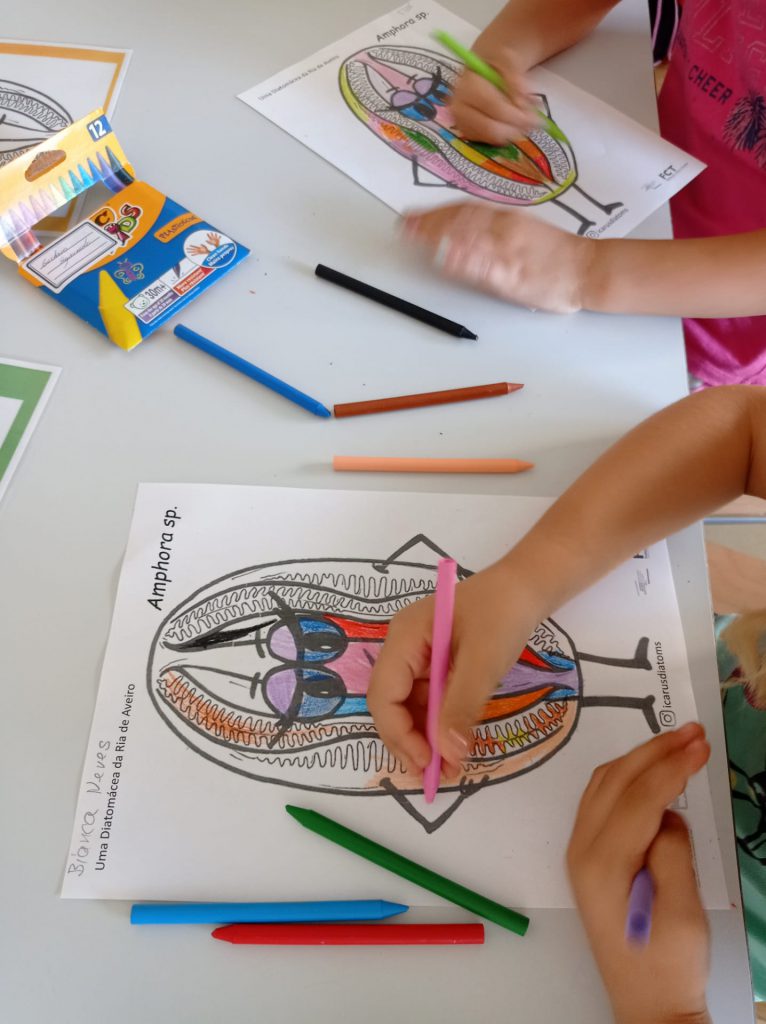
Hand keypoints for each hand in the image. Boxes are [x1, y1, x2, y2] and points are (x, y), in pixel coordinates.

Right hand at [367, 559, 541, 774]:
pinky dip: (439, 726)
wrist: (526, 588)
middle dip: (410, 742)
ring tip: (451, 768)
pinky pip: (429, 702)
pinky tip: (455, 747)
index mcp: (403, 637)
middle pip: (391, 705)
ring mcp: (418, 657)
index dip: (400, 734)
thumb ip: (462, 705)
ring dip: (426, 739)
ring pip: (410, 708)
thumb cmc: (503, 613)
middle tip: (438, 776)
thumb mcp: (484, 660)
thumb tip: (448, 755)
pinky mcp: (435, 666)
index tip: (427, 764)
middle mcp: (403, 648)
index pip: (384, 694)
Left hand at [403, 202, 593, 312]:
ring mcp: (505, 251)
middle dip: (428, 222)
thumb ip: (495, 231)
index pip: (464, 211)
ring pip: (465, 239)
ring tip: (411, 236)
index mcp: (506, 219)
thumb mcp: (525, 232)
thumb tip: (464, 233)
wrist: (586, 269)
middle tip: (404, 224)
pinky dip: (459, 259)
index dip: (435, 212)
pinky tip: (442, 255)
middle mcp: (503, 230)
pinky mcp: (510, 274)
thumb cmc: (556, 255)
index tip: (414, 215)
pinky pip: (480, 265)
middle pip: (458, 222)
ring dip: (435, 237)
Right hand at [449, 36, 536, 142]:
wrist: (485, 65)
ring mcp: (462, 122)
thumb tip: (521, 100)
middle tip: (535, 123)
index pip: (492, 106)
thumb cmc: (497, 61)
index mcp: (466, 85)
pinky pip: (490, 142)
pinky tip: (514, 124)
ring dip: (513, 132)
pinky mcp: (469, 132)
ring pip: (491, 138)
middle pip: (489, 128)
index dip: (514, 114)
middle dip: (515, 128)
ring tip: (526, 121)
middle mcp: (459, 107)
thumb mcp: (509, 59)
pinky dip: (506, 135)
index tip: (534, 116)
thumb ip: (515, 78)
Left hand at [567, 724, 711, 1023]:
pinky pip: (602, 800)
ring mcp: (579, 851)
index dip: (670, 767)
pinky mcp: (588, 855)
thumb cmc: (667, 964)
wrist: (644, 1002)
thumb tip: (669, 815)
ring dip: (641, 759)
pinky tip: (655, 771)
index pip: (637, 798)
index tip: (701, 746)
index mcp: (602, 864)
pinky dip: (629, 777)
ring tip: (680, 744)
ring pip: (604, 785)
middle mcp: (580, 850)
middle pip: (615, 781)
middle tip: (694, 733)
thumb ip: (673, 856)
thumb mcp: (683, 914)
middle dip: (655, 752)